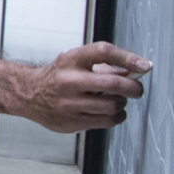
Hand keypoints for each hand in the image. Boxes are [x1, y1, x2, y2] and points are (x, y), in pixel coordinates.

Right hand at [11, 42, 152, 132]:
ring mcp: (69, 103)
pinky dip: (116, 117)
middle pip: (114, 83)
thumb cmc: (57, 77)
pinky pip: (107, 121)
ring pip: (113, 105)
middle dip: (133, 87)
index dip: (128, 58)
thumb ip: (104, 66)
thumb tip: (134, 71)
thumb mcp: (76, 62)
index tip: (144, 66)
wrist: (29, 94)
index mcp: (71, 60)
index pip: (103, 52)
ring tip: (117, 100)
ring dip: (122, 103)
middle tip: (136, 89)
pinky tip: (110, 112)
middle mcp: (69, 81)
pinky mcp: (72, 121)